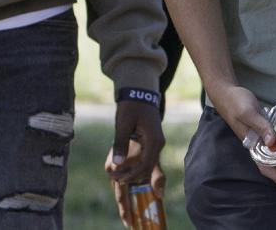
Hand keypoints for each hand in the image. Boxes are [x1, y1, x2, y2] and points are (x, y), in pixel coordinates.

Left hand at [106, 99, 164, 218]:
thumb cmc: (131, 107)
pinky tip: (125, 172)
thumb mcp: (122, 124)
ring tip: (120, 183)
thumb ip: (120, 144)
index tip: (118, 179)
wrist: (139, 94)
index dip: (132, 176)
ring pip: (148, 168)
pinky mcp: (151, 145)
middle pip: (148, 170)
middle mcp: (158, 145)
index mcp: (154, 141)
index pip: (146, 166)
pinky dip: (136, 169)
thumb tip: (117, 165)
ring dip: (135, 175)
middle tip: (117, 183)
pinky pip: (146, 161)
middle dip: (133, 178)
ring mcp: (156, 145)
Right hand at [208, 83, 275, 189]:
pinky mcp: (264, 130)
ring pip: (275, 157)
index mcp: (251, 145)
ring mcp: (260, 138)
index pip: (264, 167)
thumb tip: (272, 141)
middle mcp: (256, 145)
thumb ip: (260, 126)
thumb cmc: (235, 103)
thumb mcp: (248, 113)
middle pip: (272, 166)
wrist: (227, 92)